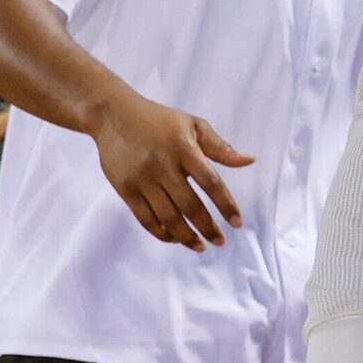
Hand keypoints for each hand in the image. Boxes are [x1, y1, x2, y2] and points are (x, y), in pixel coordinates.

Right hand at [87, 90, 253, 248]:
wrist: (113, 116)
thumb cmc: (159, 120)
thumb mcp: (193, 124)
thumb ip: (220, 147)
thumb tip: (249, 160)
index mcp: (183, 148)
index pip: (211, 182)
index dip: (226, 205)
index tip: (237, 223)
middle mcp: (162, 165)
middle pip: (190, 205)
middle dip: (208, 228)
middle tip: (220, 241)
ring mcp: (142, 179)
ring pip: (168, 217)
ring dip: (186, 237)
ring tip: (200, 246)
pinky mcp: (125, 189)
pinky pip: (145, 218)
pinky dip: (161, 232)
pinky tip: (175, 239)